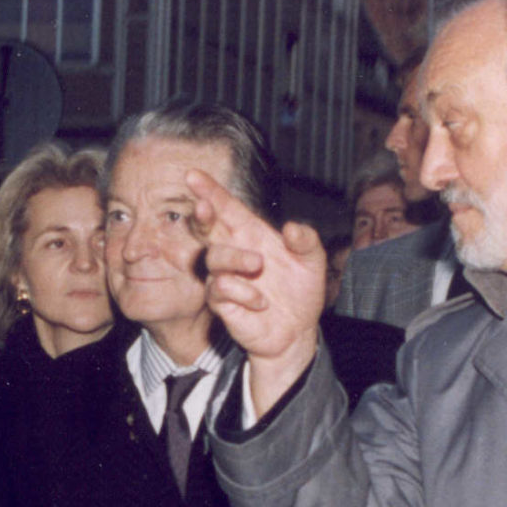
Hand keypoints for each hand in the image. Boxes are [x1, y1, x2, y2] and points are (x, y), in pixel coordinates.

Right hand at [186, 167, 325, 416]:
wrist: (297, 331)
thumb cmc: (301, 291)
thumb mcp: (313, 263)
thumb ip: (307, 241)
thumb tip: (292, 228)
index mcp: (252, 234)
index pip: (227, 207)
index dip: (210, 191)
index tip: (193, 175)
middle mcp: (234, 251)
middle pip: (207, 227)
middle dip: (202, 214)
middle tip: (204, 208)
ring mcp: (225, 276)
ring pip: (213, 257)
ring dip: (235, 258)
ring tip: (258, 266)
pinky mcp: (222, 302)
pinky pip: (220, 290)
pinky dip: (242, 292)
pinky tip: (261, 301)